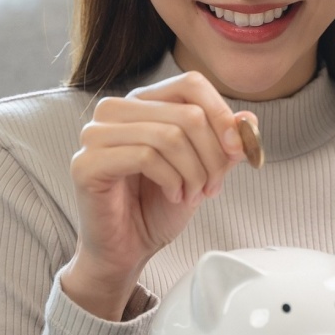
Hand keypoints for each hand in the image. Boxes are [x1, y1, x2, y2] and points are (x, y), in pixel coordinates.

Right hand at [63, 71, 250, 319]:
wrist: (127, 249)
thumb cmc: (157, 207)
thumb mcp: (203, 169)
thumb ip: (223, 142)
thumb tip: (248, 119)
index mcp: (142, 102)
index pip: (190, 84)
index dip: (221, 115)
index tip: (237, 150)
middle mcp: (115, 110)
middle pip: (187, 113)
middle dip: (213, 155)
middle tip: (213, 186)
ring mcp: (96, 134)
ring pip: (170, 135)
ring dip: (194, 173)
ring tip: (193, 195)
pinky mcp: (86, 163)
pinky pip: (146, 157)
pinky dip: (172, 180)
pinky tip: (174, 196)